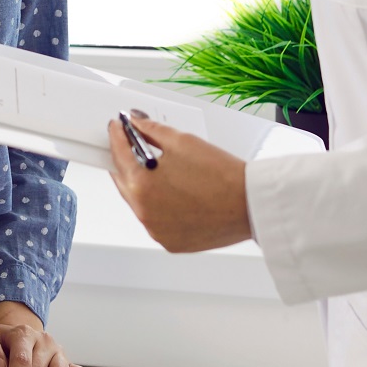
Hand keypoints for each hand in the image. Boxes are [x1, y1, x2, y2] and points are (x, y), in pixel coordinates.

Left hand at [107, 112, 255, 253]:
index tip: (118, 128)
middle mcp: (144, 211)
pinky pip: (156, 220)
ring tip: (158, 169)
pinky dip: (158, 206)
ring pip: (138, 202)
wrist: (250, 205)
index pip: (118, 154)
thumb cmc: (222, 176)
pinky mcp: (170, 242)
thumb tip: (137, 124)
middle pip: (123, 180)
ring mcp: (156, 230)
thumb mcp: (182, 141)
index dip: (117, 136)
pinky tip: (172, 193)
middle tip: (131, 146)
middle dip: (125, 160)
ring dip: (142, 185)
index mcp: (142, 185)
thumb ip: (151, 131)